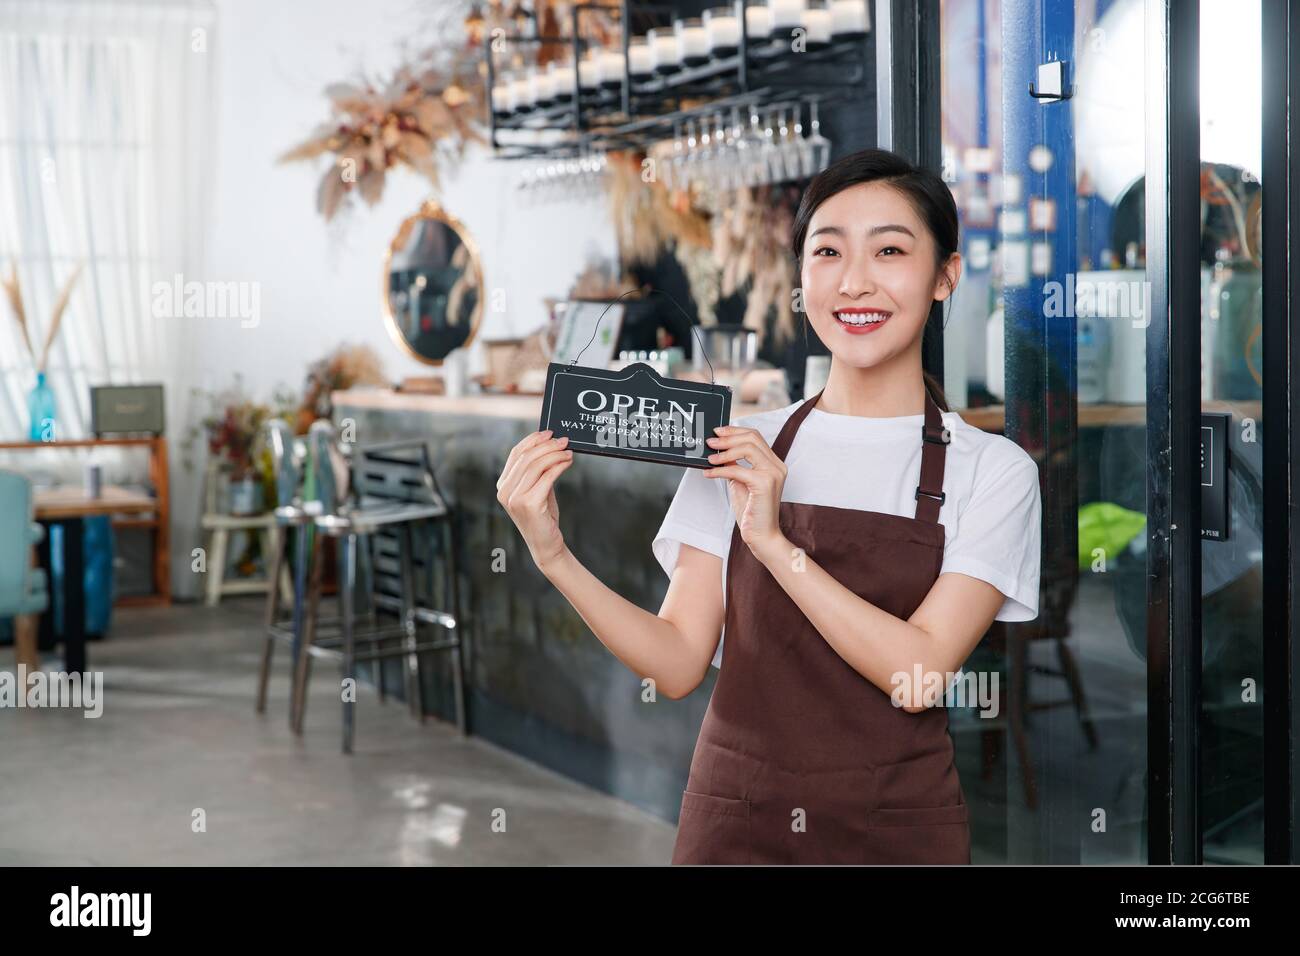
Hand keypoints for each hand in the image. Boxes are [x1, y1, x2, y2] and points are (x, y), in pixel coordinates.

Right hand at [496, 429, 574, 572]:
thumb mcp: (537, 489)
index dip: (532, 440)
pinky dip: (559, 466)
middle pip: (526, 457)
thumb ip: (538, 471)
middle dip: (547, 445)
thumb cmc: (543, 516)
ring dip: (555, 454)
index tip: (549, 433)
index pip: (515, 454)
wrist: (546, 544)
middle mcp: (505, 491)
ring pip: (536, 465)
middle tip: (564, 441)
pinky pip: (547, 477)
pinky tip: (567, 462)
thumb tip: (552, 445)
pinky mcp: (529, 503)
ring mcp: (515, 498)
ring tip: (568, 452)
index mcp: (503, 485)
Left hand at [704, 425, 788, 560]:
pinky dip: (720, 470)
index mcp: (774, 464)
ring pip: (747, 448)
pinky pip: (738, 469)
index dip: (735, 431)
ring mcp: (773, 473)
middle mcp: (777, 466)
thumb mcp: (740, 482)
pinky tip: (709, 473)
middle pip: (752, 438)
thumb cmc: (751, 512)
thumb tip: (718, 451)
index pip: (756, 436)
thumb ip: (734, 465)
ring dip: (724, 451)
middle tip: (710, 441)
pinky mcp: (765, 483)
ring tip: (709, 457)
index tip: (717, 432)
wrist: (762, 536)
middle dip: (728, 437)